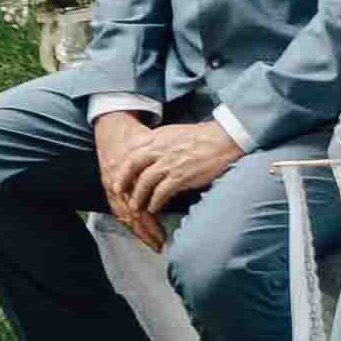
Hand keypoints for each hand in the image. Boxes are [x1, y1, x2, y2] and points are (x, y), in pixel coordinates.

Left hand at [104, 117, 240, 237]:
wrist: (224, 140)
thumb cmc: (201, 137)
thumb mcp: (173, 132)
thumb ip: (158, 141)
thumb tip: (145, 150)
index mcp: (158, 138)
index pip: (132, 151)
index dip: (122, 164)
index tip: (117, 174)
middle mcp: (160, 149)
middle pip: (133, 165)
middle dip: (122, 180)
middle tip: (118, 192)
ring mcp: (170, 163)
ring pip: (144, 182)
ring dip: (138, 196)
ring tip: (135, 206)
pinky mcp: (181, 176)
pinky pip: (161, 192)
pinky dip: (155, 202)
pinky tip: (153, 208)